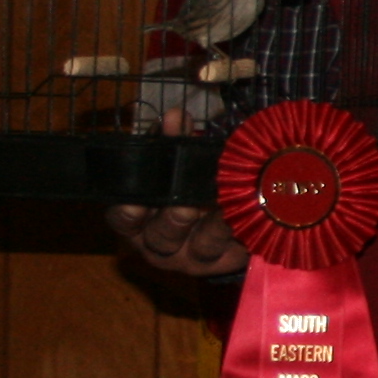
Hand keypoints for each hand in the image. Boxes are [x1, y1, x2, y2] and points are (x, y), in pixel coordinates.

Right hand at [105, 109, 249, 279]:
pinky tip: (254, 211)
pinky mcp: (227, 260)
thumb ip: (174, 140)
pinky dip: (245, 229)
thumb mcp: (177, 162)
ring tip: (228, 207)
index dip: (127, 213)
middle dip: (173, 220)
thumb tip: (174, 117)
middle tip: (185, 207)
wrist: (224, 216)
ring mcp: (194, 257)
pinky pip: (235, 248)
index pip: (124, 219)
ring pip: (201, 246)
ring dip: (215, 226)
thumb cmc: (188, 185)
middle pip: (161, 237)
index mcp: (139, 221)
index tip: (136, 203)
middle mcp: (161, 244)